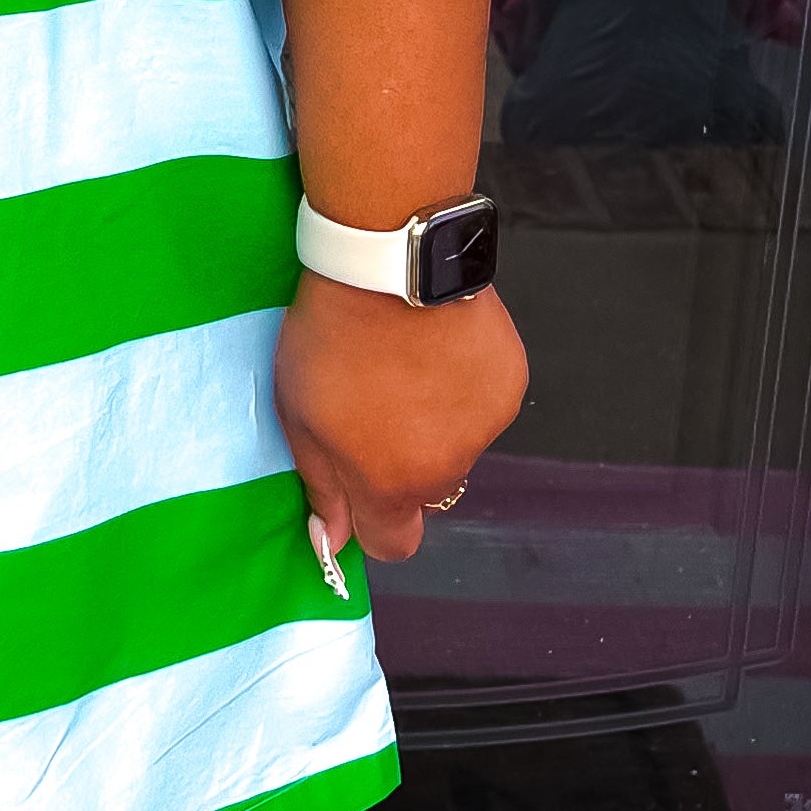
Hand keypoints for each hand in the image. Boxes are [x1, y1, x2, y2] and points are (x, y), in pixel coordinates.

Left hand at [275, 278, 527, 580]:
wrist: (390, 266)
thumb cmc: (332, 338)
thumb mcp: (300, 416)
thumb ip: (323, 486)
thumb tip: (332, 542)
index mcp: (392, 484)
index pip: (394, 544)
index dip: (374, 522)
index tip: (359, 486)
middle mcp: (448, 467)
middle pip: (427, 491)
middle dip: (404, 465)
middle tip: (377, 407)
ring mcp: (486, 427)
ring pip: (460, 445)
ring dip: (438, 423)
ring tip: (408, 367)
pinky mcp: (510, 385)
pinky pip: (484, 405)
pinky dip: (465, 387)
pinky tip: (439, 348)